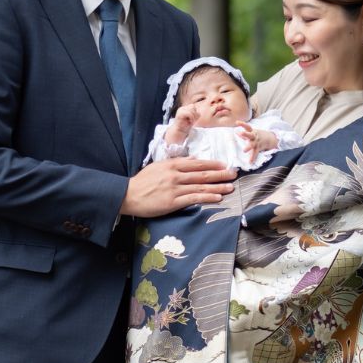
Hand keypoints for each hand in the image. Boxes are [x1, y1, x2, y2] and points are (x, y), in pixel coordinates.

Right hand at [120, 157, 234, 216]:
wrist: (128, 195)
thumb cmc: (142, 182)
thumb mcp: (158, 167)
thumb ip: (175, 164)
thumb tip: (193, 161)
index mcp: (172, 164)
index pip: (197, 163)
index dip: (212, 164)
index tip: (224, 165)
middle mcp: (176, 175)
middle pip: (203, 174)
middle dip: (220, 174)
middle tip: (234, 174)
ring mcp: (175, 188)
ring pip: (201, 186)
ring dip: (218, 186)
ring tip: (230, 187)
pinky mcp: (173, 202)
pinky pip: (194, 198)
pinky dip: (207, 197)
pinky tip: (217, 198)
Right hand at [166, 105, 196, 144]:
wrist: (179, 131)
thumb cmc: (185, 126)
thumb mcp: (192, 118)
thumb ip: (194, 114)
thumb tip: (199, 113)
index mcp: (183, 108)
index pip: (192, 106)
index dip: (195, 112)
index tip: (193, 119)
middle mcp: (181, 108)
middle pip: (192, 106)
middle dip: (195, 114)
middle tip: (192, 120)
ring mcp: (180, 111)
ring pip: (192, 109)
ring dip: (194, 116)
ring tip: (191, 121)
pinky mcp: (180, 114)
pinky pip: (189, 113)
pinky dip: (192, 118)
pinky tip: (190, 122)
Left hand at [236, 123, 278, 162]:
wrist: (270, 138)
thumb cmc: (257, 135)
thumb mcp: (252, 132)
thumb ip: (244, 134)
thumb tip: (235, 132)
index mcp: (252, 131)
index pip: (247, 126)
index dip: (242, 124)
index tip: (236, 122)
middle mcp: (254, 136)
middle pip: (249, 134)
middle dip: (245, 134)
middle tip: (240, 133)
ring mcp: (257, 142)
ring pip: (252, 144)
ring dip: (248, 147)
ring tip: (244, 150)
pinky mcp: (259, 148)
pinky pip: (255, 153)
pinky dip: (253, 158)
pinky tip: (250, 162)